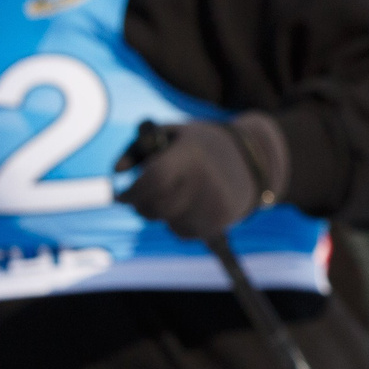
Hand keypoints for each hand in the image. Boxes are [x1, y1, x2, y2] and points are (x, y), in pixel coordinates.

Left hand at [116, 116, 288, 239]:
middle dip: (141, 206)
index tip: (121, 195)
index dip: (132, 192)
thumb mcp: (170, 135)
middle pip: (156, 207)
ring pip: (167, 223)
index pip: (154, 180)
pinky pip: (183, 233)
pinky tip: (190, 206)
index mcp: (190, 153)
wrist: (252, 159)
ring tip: (175, 195)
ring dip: (162, 214)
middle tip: (139, 198)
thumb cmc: (199, 145)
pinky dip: (179, 223)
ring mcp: (214, 203)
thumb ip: (137, 149)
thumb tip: (116, 171)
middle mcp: (205, 180)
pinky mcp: (220, 221)